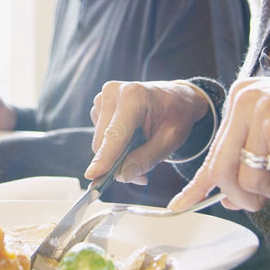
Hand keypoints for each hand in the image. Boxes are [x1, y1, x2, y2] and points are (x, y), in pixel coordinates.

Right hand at [84, 80, 208, 184]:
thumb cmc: (176, 115)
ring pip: (100, 141)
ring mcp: (103, 97)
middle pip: (103, 141)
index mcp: (134, 96)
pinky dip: (113, 146)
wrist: (176, 97)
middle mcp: (113, 93)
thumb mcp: (171, 140)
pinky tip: (131, 140)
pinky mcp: (98, 104)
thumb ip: (146, 158)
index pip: (115, 134)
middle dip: (117, 163)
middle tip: (141, 175)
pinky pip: (100, 136)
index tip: (93, 176)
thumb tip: (122, 176)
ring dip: (116, 156)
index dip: (104, 157)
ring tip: (140, 151)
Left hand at [169, 67, 269, 212]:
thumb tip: (226, 199)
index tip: (180, 205)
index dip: (199, 184)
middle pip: (225, 172)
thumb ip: (251, 165)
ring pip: (252, 183)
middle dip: (249, 195)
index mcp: (239, 100)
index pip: (213, 152)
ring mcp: (260, 113)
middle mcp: (243, 101)